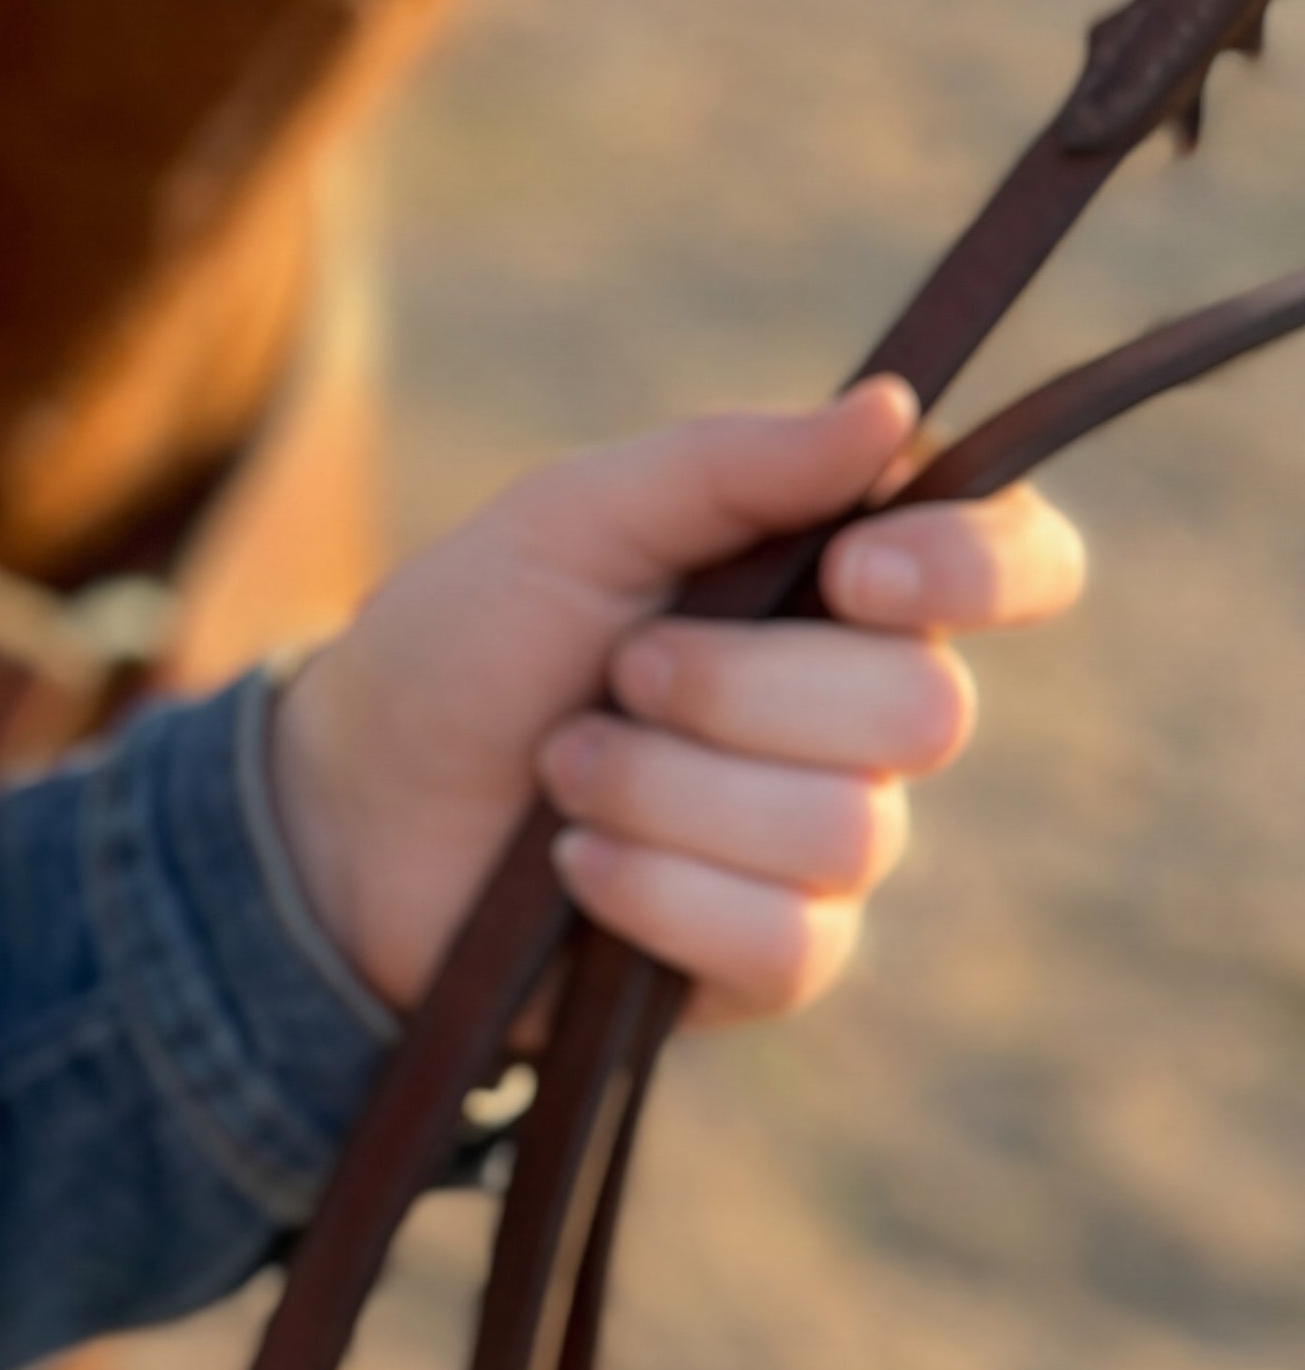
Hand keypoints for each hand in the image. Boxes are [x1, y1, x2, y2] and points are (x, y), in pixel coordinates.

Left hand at [267, 380, 1085, 1022]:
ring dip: (662, 788)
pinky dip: (647, 886)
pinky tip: (572, 865)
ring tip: (564, 767)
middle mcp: (857, 710)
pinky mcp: (777, 959)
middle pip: (924, 711)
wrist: (357, 799)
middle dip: (734, 687)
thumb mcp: (570, 519)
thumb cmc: (468, 637)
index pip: (1011, 560)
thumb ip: (727, 464)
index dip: (978, 566)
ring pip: (845, 831)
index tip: (857, 572)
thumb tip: (895, 410)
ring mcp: (827, 842)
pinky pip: (783, 937)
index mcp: (829, 579)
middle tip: (616, 671)